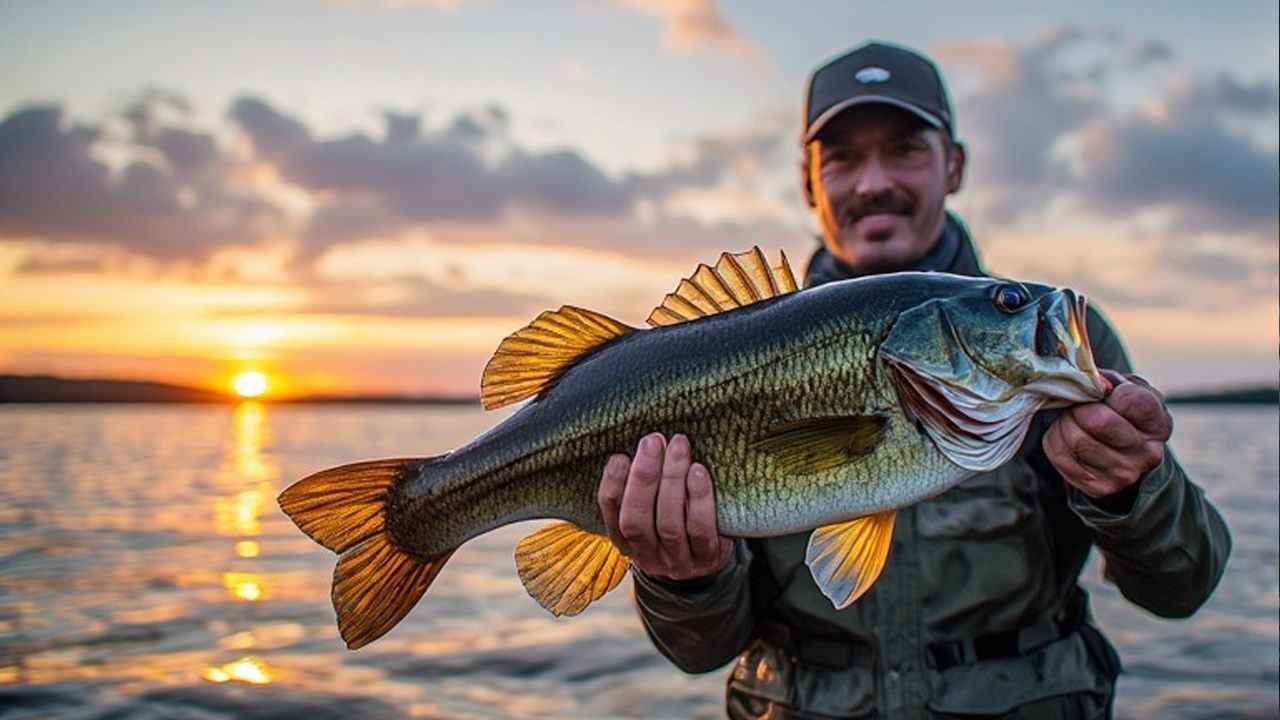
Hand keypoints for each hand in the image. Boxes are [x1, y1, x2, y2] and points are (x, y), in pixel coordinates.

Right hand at [597, 432, 733, 581]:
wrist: (710, 559)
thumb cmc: (678, 519)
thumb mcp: (653, 510)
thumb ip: (642, 484)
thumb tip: (642, 443)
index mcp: (625, 541)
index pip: (611, 513)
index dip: (612, 484)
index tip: (620, 456)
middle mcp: (647, 556)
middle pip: (636, 521)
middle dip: (643, 478)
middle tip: (653, 441)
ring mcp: (676, 562)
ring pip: (668, 524)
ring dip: (672, 480)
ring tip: (678, 447)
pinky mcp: (706, 559)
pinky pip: (700, 530)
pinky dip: (698, 499)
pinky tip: (698, 472)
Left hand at [1044, 369, 1172, 498]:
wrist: (1122, 456)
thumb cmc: (1121, 413)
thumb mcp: (1125, 390)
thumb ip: (1108, 380)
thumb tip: (1089, 380)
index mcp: (1159, 424)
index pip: (1129, 400)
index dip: (1105, 390)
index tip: (1103, 393)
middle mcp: (1148, 453)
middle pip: (1098, 421)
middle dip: (1079, 408)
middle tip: (1078, 406)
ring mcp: (1124, 474)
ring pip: (1076, 439)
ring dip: (1065, 423)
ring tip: (1072, 421)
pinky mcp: (1098, 488)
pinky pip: (1060, 455)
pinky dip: (1055, 439)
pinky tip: (1065, 436)